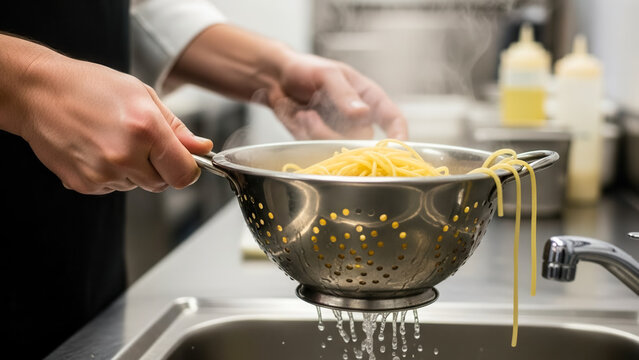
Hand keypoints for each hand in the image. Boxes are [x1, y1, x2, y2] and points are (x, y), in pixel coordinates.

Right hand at [15, 52, 211, 194]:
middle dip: (160, 167)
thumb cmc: (90, 87)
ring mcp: (102, 173)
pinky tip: (98, 149)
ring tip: (113, 139)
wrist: (38, 93)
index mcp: (145, 129)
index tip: (185, 160)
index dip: (189, 168)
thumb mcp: (142, 96)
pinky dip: (112, 174)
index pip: (185, 173)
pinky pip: (113, 187)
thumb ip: (177, 128)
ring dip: (134, 170)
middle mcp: (125, 155)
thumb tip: (202, 148)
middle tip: (141, 141)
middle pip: (163, 183)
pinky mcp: (84, 184)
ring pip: (137, 185)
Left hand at [267, 53, 407, 139]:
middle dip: (336, 134)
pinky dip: (308, 136)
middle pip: (363, 141)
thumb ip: (344, 93)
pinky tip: (300, 118)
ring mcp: (341, 131)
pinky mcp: (322, 141)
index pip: (393, 118)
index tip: (397, 148)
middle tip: (312, 117)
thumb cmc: (305, 68)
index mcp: (369, 97)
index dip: (398, 135)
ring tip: (305, 115)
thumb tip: (362, 113)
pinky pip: (322, 149)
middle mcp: (358, 118)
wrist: (276, 78)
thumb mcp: (326, 74)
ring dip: (319, 134)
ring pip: (341, 148)